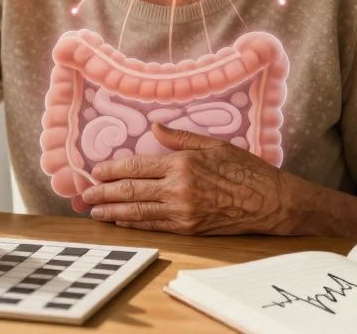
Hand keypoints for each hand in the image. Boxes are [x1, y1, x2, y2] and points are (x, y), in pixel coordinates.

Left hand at [82, 123, 307, 235]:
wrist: (271, 202)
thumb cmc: (246, 169)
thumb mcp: (214, 144)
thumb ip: (180, 138)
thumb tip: (154, 128)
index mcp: (183, 164)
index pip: (136, 167)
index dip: (112, 169)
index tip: (95, 171)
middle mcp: (179, 189)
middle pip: (131, 191)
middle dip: (104, 193)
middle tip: (85, 195)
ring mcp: (183, 212)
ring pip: (138, 212)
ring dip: (113, 211)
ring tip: (95, 211)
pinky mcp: (189, 229)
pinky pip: (154, 226)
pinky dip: (133, 223)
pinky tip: (121, 220)